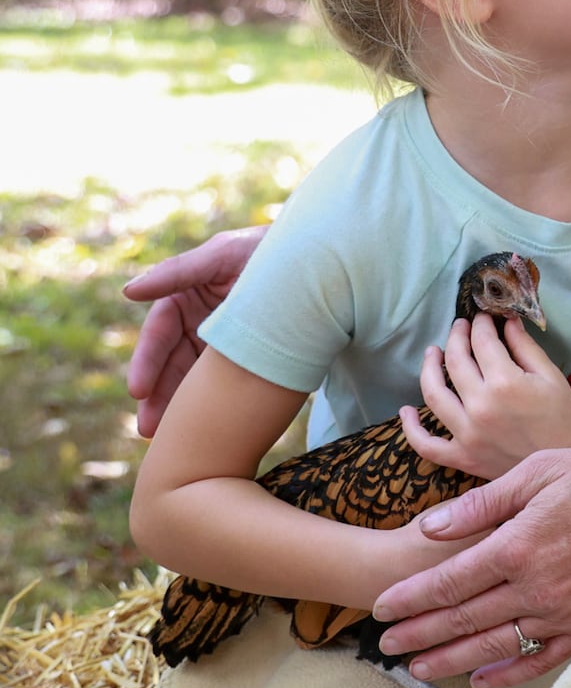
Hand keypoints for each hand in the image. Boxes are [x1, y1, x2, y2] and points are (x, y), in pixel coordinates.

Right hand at [125, 227, 267, 436]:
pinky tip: (203, 427)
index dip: (147, 362)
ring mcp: (221, 341)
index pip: (159, 333)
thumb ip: (179, 271)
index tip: (138, 391)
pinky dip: (210, 403)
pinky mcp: (245, 357)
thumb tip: (129, 291)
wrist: (324, 262)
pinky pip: (223, 383)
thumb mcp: (225, 254)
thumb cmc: (270, 250)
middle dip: (158, 395)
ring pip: (194, 378)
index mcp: (186, 295)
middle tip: (148, 428)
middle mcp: (199, 320)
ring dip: (179, 406)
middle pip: (171, 363)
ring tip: (166, 438)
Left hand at [371, 444, 570, 687]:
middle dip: (418, 634)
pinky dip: (507, 673)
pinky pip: (540, 660)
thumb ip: (484, 503)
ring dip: (450, 659)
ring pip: (494, 647)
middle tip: (382, 645)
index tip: (379, 608)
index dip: (410, 598)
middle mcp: (536, 588)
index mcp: (519, 546)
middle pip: (463, 620)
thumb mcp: (542, 469)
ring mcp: (564, 614)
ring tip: (415, 668)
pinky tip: (481, 679)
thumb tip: (430, 528)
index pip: (449, 581)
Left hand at [399, 315, 570, 478]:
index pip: (482, 342)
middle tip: (460, 326)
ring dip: (428, 368)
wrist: (565, 466)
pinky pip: (427, 445)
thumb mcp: (551, 376)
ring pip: (433, 394)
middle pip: (455, 361)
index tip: (483, 318)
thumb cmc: (563, 418)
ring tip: (432, 352)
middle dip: (457, 336)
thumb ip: (526, 347)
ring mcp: (468, 434)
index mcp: (506, 383)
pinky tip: (405, 411)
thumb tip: (506, 321)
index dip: (481, 324)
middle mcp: (481, 406)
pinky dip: (411, 429)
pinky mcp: (463, 457)